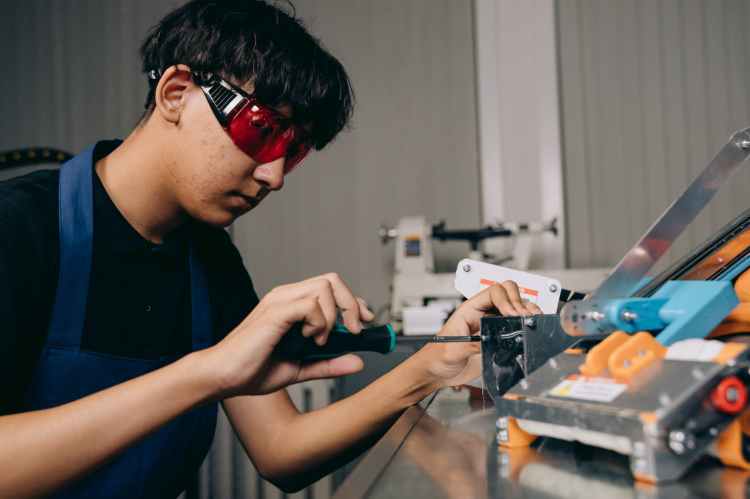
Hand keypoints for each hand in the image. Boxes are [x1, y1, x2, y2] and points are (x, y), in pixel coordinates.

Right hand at [205, 273, 373, 397]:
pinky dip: (320, 322)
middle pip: (332, 279)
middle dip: (351, 304)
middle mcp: (286, 296)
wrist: (223, 377)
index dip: (353, 302)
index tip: (365, 321)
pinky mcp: (275, 311)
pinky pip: (311, 304)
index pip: (331, 288)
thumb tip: (358, 362)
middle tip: (354, 331)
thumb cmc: (252, 370)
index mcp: (291, 305)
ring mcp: (280, 300)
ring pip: (325, 287)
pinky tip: (311, 340)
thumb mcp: (300, 368)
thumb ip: (329, 364)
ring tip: (322, 340)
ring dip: (333, 316)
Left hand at [414, 281, 541, 387]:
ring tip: (532, 319)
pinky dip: (526, 325)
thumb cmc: (437, 357)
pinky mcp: (497, 340)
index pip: (493, 292)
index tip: (512, 314)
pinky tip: (530, 329)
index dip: (506, 300)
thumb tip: (494, 340)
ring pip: (514, 307)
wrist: (436, 373)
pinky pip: (515, 326)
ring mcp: (491, 326)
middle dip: (519, 301)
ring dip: (526, 310)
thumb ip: (474, 344)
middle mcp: (482, 315)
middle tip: (525, 316)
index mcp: (469, 310)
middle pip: (507, 293)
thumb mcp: (453, 350)